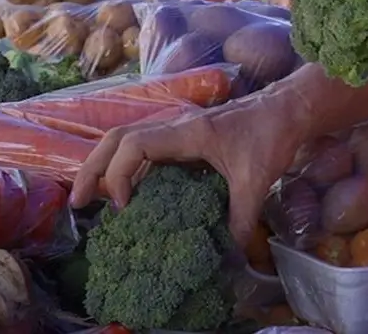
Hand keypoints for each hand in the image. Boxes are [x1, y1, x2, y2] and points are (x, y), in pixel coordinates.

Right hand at [70, 93, 305, 246]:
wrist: (288, 109)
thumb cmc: (271, 134)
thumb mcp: (256, 180)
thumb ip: (241, 219)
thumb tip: (231, 257)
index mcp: (187, 132)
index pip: (133, 143)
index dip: (118, 174)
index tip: (124, 206)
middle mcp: (175, 126)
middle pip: (117, 137)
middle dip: (93, 167)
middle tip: (79, 203)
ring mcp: (178, 130)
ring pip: (128, 140)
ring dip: (107, 166)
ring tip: (93, 201)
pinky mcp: (185, 138)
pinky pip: (146, 149)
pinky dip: (129, 169)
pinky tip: (129, 195)